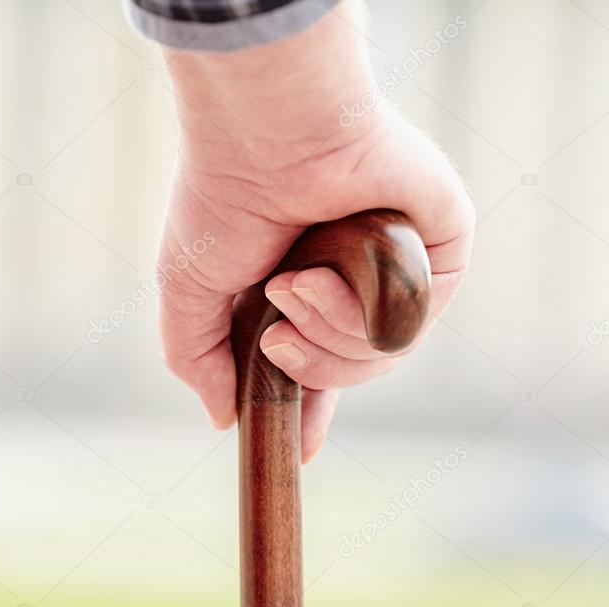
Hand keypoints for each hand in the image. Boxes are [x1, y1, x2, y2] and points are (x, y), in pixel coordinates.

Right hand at [157, 0, 473, 460]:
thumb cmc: (220, 201)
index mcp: (297, 286)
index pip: (316, 362)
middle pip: (349, 370)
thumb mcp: (186, 291)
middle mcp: (351, 279)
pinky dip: (361, 312)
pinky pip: (412, 325)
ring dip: (326, 332)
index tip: (299, 450)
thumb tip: (222, 419)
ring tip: (293, 282)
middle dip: (307, 367)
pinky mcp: (440, 253)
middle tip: (274, 336)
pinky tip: (326, 270)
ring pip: (381, 355)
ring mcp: (397, 267)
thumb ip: (197, 359)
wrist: (267, 137)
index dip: (309, 407)